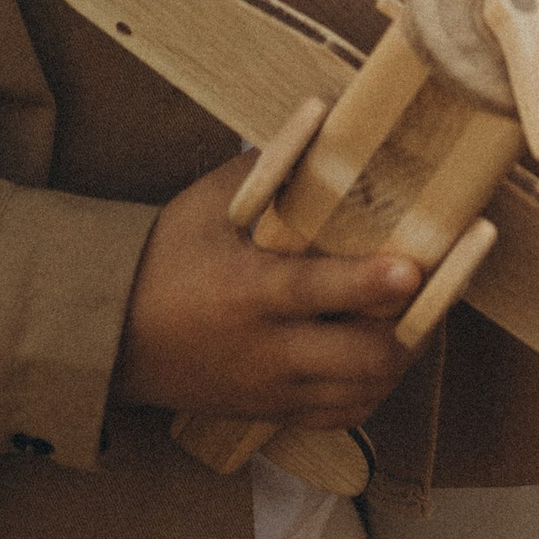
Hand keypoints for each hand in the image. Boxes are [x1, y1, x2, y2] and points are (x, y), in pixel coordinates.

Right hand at [112, 154, 422, 421]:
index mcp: (248, 291)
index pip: (319, 290)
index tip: (413, 269)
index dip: (371, 282)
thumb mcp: (205, 205)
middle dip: (407, 329)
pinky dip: (372, 390)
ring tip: (410, 319)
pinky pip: (343, 416)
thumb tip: (326, 122)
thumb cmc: (164, 258)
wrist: (111, 336)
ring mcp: (272, 388)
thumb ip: (268, 168)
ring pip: (362, 392)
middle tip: (427, 292)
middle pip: (360, 358)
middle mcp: (265, 349)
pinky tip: (377, 356)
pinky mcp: (272, 412)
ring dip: (398, 359)